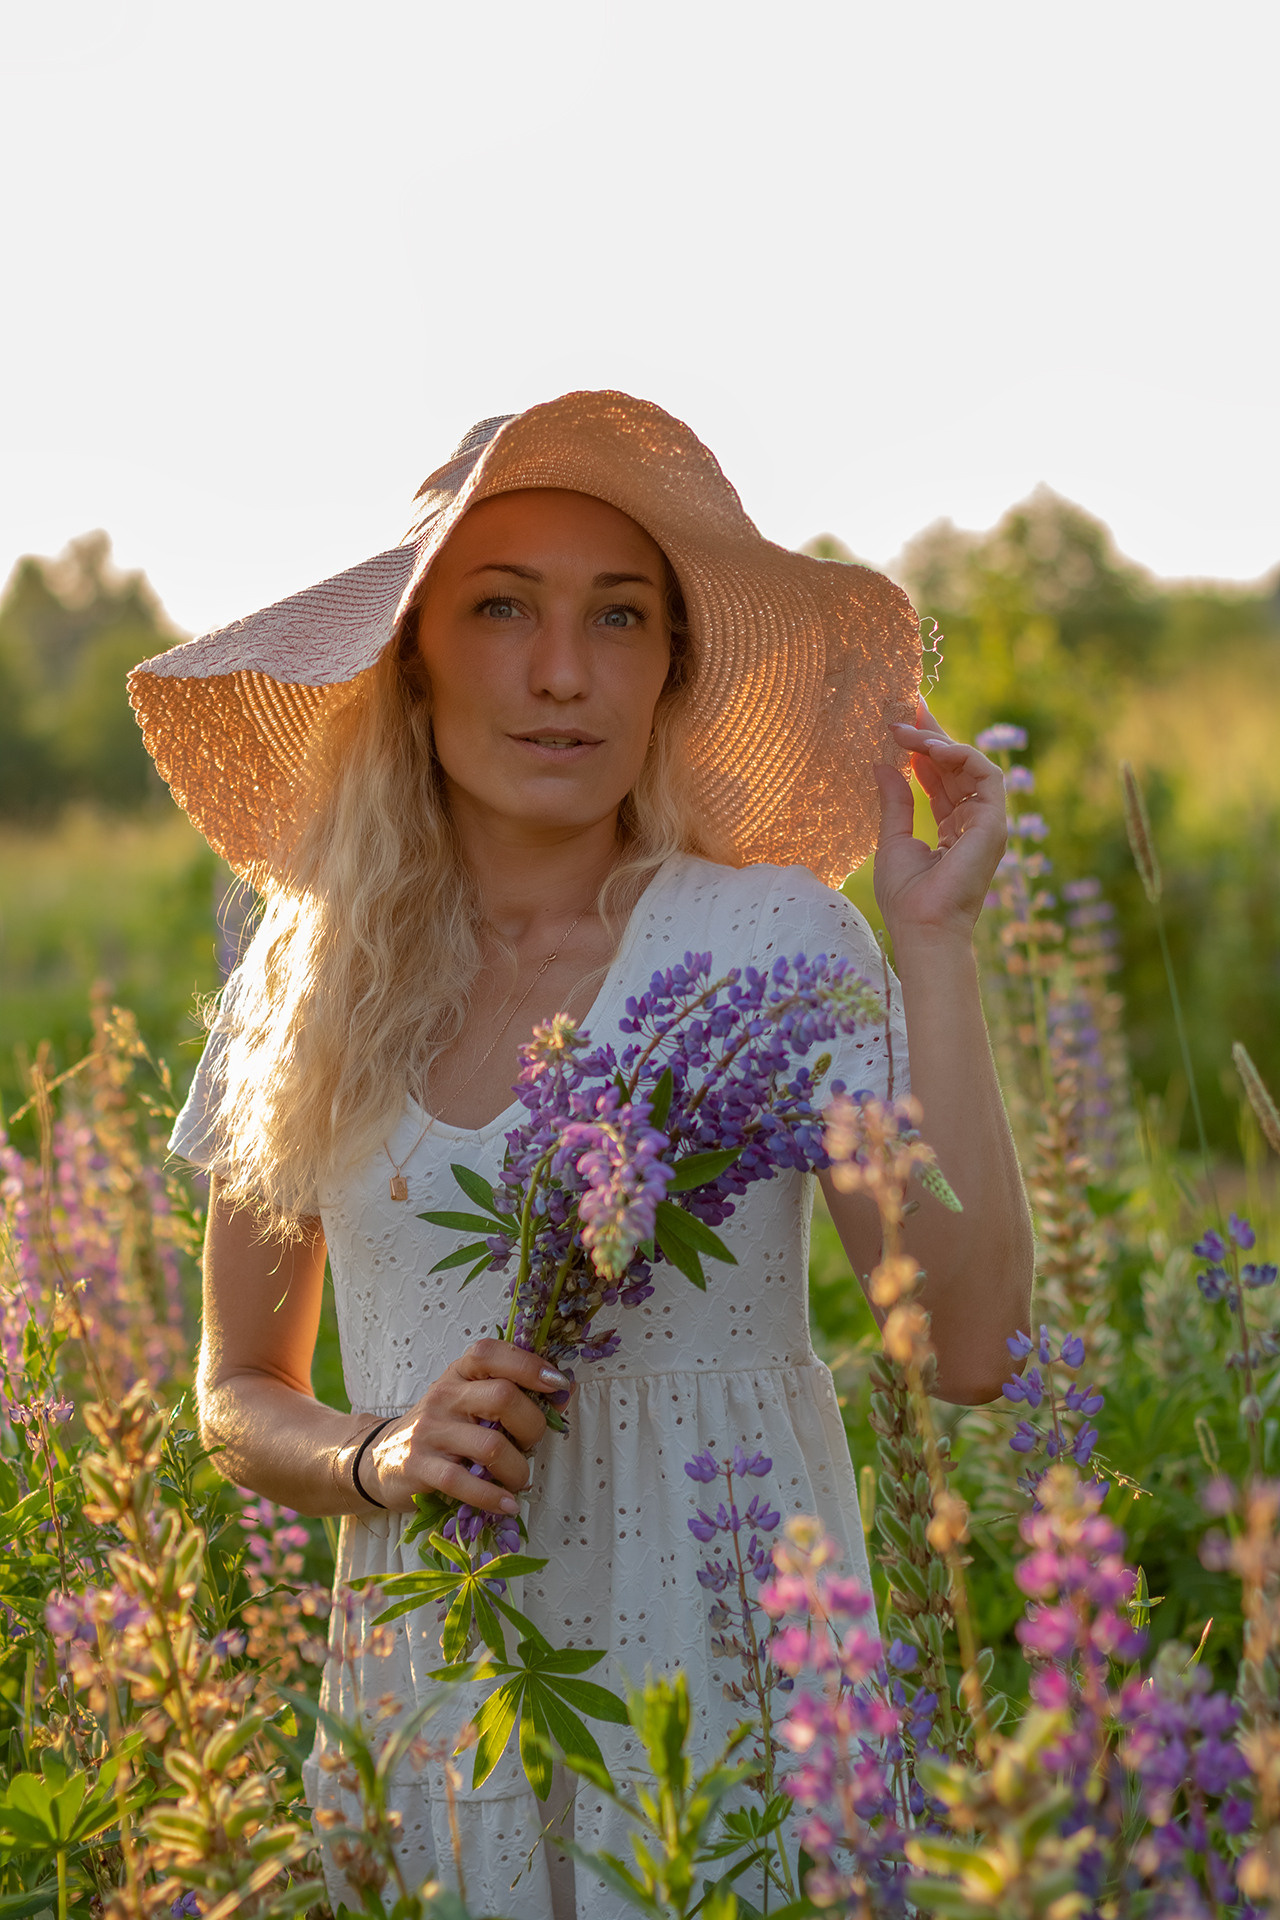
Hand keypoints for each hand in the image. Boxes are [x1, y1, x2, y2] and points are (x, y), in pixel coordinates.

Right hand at [357, 1339, 569, 1515]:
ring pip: (490, 1446)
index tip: (557, 1384)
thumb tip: (563, 1389)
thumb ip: (509, 1393)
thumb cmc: (442, 1427)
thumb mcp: (468, 1399)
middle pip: (502, 1397)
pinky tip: (507, 1505)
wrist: (381, 1458)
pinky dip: (493, 1497)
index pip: (491, 1353)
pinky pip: (464, 1483)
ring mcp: (431, 1431)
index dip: (529, 1364)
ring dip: (517, 1469)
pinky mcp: (420, 1467)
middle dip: (532, 1426)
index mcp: (459, 1373)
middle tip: (532, 1444)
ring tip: (519, 1480)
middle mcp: (445, 1396)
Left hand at [873, 698, 1006, 948]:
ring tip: (908, 730)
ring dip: (940, 743)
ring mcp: (987, 823)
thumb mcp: (892, 840)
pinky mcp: (995, 823)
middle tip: (908, 707)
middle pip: (957, 768)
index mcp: (952, 829)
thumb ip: (895, 802)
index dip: (923, 750)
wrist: (922, 926)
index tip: (900, 724)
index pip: (941, 779)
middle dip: (932, 735)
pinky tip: (931, 749)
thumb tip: (883, 764)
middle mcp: (973, 823)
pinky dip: (962, 756)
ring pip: (971, 766)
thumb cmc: (906, 896)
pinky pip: (986, 776)